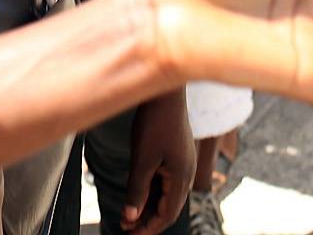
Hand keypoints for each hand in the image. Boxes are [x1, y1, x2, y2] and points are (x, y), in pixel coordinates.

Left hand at [119, 92, 193, 232]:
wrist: (165, 92)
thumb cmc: (155, 123)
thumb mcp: (142, 159)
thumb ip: (137, 190)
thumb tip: (131, 216)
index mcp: (182, 177)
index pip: (168, 215)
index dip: (149, 228)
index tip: (131, 234)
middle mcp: (186, 173)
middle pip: (169, 207)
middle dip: (148, 219)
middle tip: (126, 227)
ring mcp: (183, 162)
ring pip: (167, 194)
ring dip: (149, 205)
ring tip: (128, 213)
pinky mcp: (177, 153)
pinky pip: (166, 180)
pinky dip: (152, 190)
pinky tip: (138, 191)